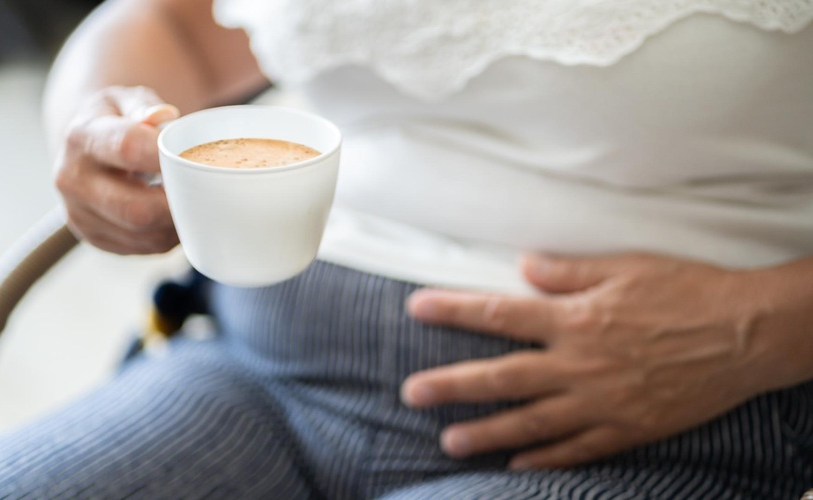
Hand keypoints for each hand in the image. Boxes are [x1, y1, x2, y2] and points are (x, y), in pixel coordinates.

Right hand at [55, 85, 180, 253]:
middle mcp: (73, 180)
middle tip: (206, 192)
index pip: (128, 148)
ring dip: (177, 222)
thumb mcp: (126, 100)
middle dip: (177, 203)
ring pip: (143, 233)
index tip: (196, 159)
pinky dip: (169, 235)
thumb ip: (146, 106)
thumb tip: (165, 117)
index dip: (167, 157)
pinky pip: (144, 247)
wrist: (84, 148)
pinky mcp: (95, 238)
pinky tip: (176, 215)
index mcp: (82, 137)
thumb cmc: (116, 120)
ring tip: (193, 202)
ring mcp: (80, 215)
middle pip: (135, 207)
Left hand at [401, 252, 771, 468]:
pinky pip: (577, 450)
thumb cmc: (688, 292)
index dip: (453, 311)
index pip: (498, 314)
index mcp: (574, 319)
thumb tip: (524, 265)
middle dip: (451, 386)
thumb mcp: (627, 267)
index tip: (416, 309)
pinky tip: (516, 467)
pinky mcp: (627, 429)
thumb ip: (569, 271)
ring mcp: (601, 403)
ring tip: (449, 442)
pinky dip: (545, 460)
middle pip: (501, 377)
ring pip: (530, 424)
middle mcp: (578, 365)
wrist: (747, 335)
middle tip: (412, 394)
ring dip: (486, 434)